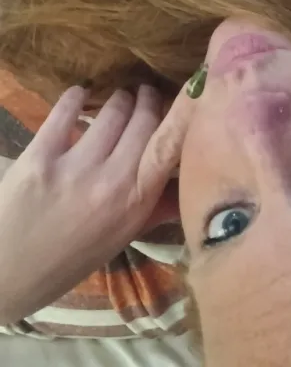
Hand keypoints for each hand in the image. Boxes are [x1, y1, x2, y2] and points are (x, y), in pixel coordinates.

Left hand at [0, 83, 193, 324]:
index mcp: (137, 202)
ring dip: (120, 99)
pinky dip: (77, 96)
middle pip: (145, 119)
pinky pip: (66, 110)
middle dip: (149, 100)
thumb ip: (156, 206)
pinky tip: (81, 95)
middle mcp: (112, 181)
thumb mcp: (122, 237)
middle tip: (147, 94)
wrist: (8, 275)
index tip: (193, 92)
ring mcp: (75, 168)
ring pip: (113, 111)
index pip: (172, 144)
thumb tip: (194, 180)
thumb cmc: (71, 258)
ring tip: (120, 99)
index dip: (186, 110)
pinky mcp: (39, 157)